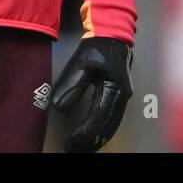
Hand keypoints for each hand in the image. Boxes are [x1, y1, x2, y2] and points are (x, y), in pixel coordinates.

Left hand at [51, 37, 132, 151]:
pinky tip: (93, 136)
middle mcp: (123, 95)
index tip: (71, 141)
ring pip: (112, 125)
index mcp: (114, 87)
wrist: (113, 33)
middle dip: (91, 141)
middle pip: (108, 126)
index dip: (85, 132)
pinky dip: (103, 130)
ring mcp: (124, 96)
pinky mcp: (120, 95)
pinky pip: (113, 118)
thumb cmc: (98, 46)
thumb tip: (58, 107)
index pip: (99, 117)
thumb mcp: (81, 64)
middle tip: (73, 149)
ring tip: (81, 147)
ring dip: (97, 138)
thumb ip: (71, 85)